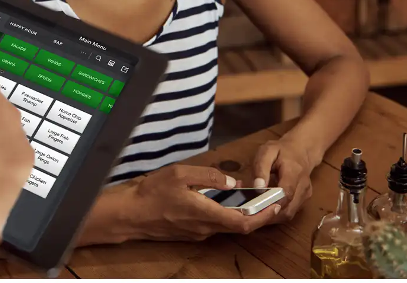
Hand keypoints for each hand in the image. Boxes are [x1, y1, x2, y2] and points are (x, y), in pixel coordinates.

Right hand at [128, 164, 281, 240]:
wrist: (131, 214)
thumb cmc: (153, 193)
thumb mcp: (181, 174)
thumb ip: (209, 176)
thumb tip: (232, 182)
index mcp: (206, 213)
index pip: (243, 222)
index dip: (263, 216)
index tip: (275, 206)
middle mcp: (205, 228)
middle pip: (239, 226)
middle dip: (257, 214)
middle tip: (268, 199)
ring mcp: (198, 233)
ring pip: (227, 225)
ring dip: (240, 213)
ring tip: (249, 196)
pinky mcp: (191, 233)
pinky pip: (214, 225)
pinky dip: (225, 214)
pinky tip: (224, 200)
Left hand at [252, 137, 318, 221]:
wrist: (301, 151)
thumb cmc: (281, 150)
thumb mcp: (267, 151)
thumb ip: (261, 168)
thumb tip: (258, 187)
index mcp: (294, 172)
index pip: (286, 193)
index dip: (271, 203)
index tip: (255, 207)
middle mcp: (303, 187)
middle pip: (287, 209)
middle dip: (268, 213)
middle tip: (251, 211)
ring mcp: (305, 195)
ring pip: (289, 214)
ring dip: (272, 215)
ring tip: (256, 210)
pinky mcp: (304, 201)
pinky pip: (290, 212)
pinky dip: (277, 213)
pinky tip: (266, 207)